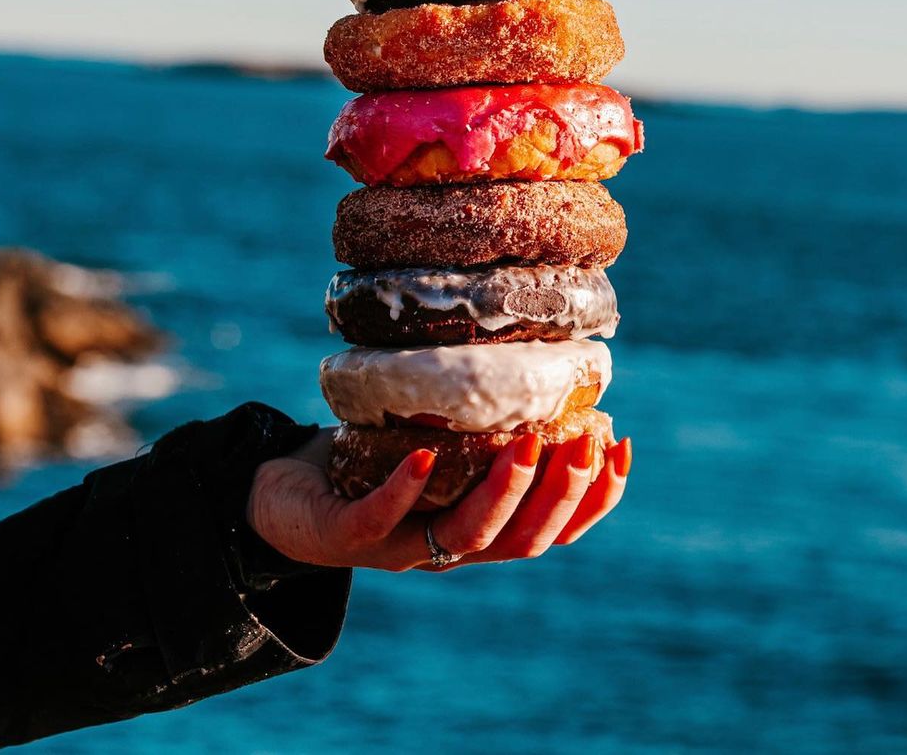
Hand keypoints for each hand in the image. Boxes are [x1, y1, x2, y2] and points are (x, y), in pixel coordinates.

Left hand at [247, 428, 630, 572]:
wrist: (282, 500)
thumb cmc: (367, 462)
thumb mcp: (434, 440)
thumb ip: (479, 424)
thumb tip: (536, 360)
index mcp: (478, 527)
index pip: (552, 528)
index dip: (594, 499)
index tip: (623, 448)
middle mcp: (448, 547)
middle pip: (522, 540)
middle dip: (561, 496)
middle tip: (584, 444)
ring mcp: (399, 546)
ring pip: (466, 536)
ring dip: (503, 493)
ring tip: (527, 446)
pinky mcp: (347, 535)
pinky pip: (380, 519)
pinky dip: (406, 490)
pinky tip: (426, 456)